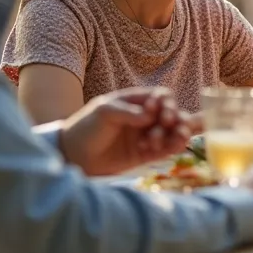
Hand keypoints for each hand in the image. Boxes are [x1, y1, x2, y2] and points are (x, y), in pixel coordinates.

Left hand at [59, 88, 196, 176]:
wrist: (74, 155)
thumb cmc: (86, 127)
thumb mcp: (104, 112)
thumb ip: (127, 112)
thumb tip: (149, 116)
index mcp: (137, 102)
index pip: (162, 96)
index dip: (165, 102)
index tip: (156, 111)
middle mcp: (146, 117)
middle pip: (173, 113)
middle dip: (175, 118)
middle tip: (166, 124)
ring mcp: (147, 136)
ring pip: (174, 132)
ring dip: (178, 133)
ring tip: (172, 139)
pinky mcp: (147, 154)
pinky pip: (168, 150)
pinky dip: (172, 148)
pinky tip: (162, 149)